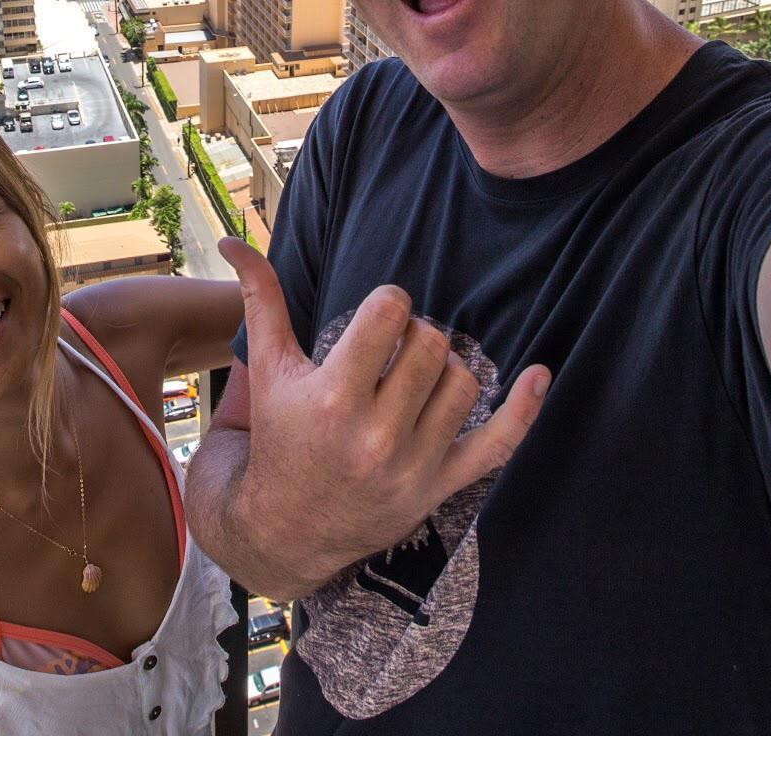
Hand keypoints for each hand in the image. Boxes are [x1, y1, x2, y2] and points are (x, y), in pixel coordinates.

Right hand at [218, 237, 549, 594]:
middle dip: (415, 334)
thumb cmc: (278, 437)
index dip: (388, 303)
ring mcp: (413, 466)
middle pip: (431, 344)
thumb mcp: (268, 369)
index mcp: (333, 398)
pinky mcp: (440, 487)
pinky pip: (500, 444)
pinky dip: (524, 408)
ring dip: (447, 367)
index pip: (390, 314)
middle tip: (394, 350)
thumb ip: (260, 300)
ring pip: (464, 382)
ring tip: (418, 377)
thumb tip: (232, 241)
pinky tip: (539, 373)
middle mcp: (376, 436)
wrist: (283, 530)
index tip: (378, 315)